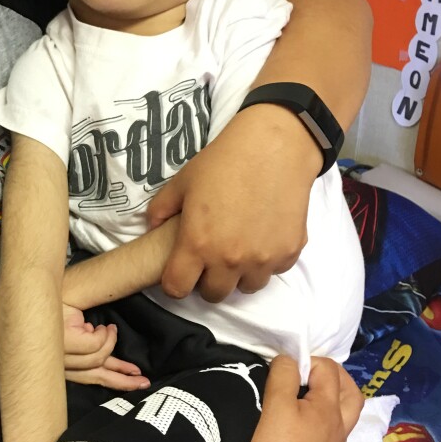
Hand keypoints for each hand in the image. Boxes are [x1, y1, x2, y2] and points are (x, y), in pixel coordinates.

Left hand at [63, 304, 149, 390]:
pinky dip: (102, 335)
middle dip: (123, 380)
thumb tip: (108, 360)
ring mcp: (61, 355)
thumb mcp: (77, 334)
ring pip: (97, 358)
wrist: (42, 292)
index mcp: (63, 364)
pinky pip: (94, 344)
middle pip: (97, 377)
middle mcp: (60, 364)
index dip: (117, 382)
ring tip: (111, 330)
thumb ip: (90, 349)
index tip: (136, 382)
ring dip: (109, 342)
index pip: (93, 378)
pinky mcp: (64, 343)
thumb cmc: (58, 311)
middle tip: (143, 381)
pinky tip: (100, 327)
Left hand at [147, 106, 313, 301]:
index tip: (181, 269)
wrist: (274, 146)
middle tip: (211, 258)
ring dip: (240, 274)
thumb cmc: (223, 161)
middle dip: (208, 281)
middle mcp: (229, 259)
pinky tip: (263, 234)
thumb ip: (161, 209)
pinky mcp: (289, 252)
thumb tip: (151, 226)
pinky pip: (273, 270)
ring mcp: (262, 259)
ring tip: (239, 247)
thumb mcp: (182, 181)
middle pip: (213, 295)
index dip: (175, 282)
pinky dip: (267, 260)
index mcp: (197, 244)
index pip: (177, 289)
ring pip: (246, 287)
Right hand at [192, 356, 362, 441]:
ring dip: (332, 399)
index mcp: (331, 410)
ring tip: (306, 395)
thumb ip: (285, 374)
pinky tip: (300, 424)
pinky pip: (333, 433)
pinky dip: (323, 419)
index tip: (286, 367)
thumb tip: (290, 361)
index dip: (308, 360)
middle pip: (352, 395)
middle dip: (336, 377)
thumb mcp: (276, 402)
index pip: (329, 370)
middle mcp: (340, 430)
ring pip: (345, 416)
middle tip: (311, 372)